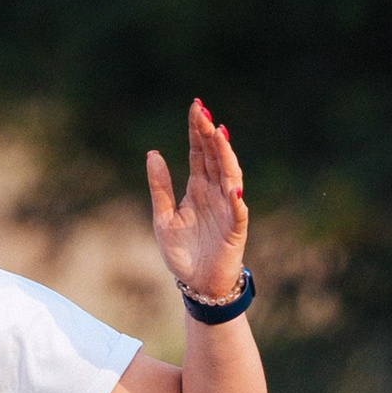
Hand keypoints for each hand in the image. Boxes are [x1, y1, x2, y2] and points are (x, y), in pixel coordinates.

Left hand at [145, 99, 248, 300]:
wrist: (197, 284)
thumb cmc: (182, 252)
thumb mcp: (163, 217)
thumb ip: (160, 187)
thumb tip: (153, 153)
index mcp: (197, 187)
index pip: (198, 153)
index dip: (197, 131)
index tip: (195, 107)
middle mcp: (214, 192)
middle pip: (214, 157)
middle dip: (210, 134)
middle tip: (203, 112)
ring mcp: (227, 208)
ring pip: (229, 175)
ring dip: (225, 156)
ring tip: (218, 135)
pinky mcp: (235, 229)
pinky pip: (238, 211)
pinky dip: (235, 198)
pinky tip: (232, 184)